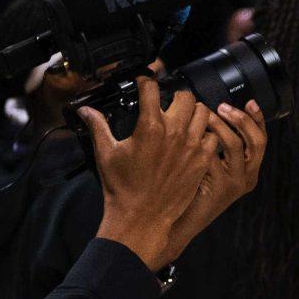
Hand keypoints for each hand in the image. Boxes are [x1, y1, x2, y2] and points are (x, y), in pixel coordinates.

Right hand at [85, 82, 228, 271]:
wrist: (141, 216)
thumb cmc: (122, 187)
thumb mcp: (106, 153)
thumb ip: (98, 126)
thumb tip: (85, 110)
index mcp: (150, 127)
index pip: (152, 89)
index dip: (146, 81)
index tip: (144, 83)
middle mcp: (175, 132)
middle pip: (185, 96)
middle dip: (174, 95)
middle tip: (167, 102)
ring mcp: (192, 146)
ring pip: (203, 112)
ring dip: (193, 111)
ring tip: (183, 117)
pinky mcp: (202, 160)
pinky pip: (213, 136)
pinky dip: (205, 133)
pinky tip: (194, 137)